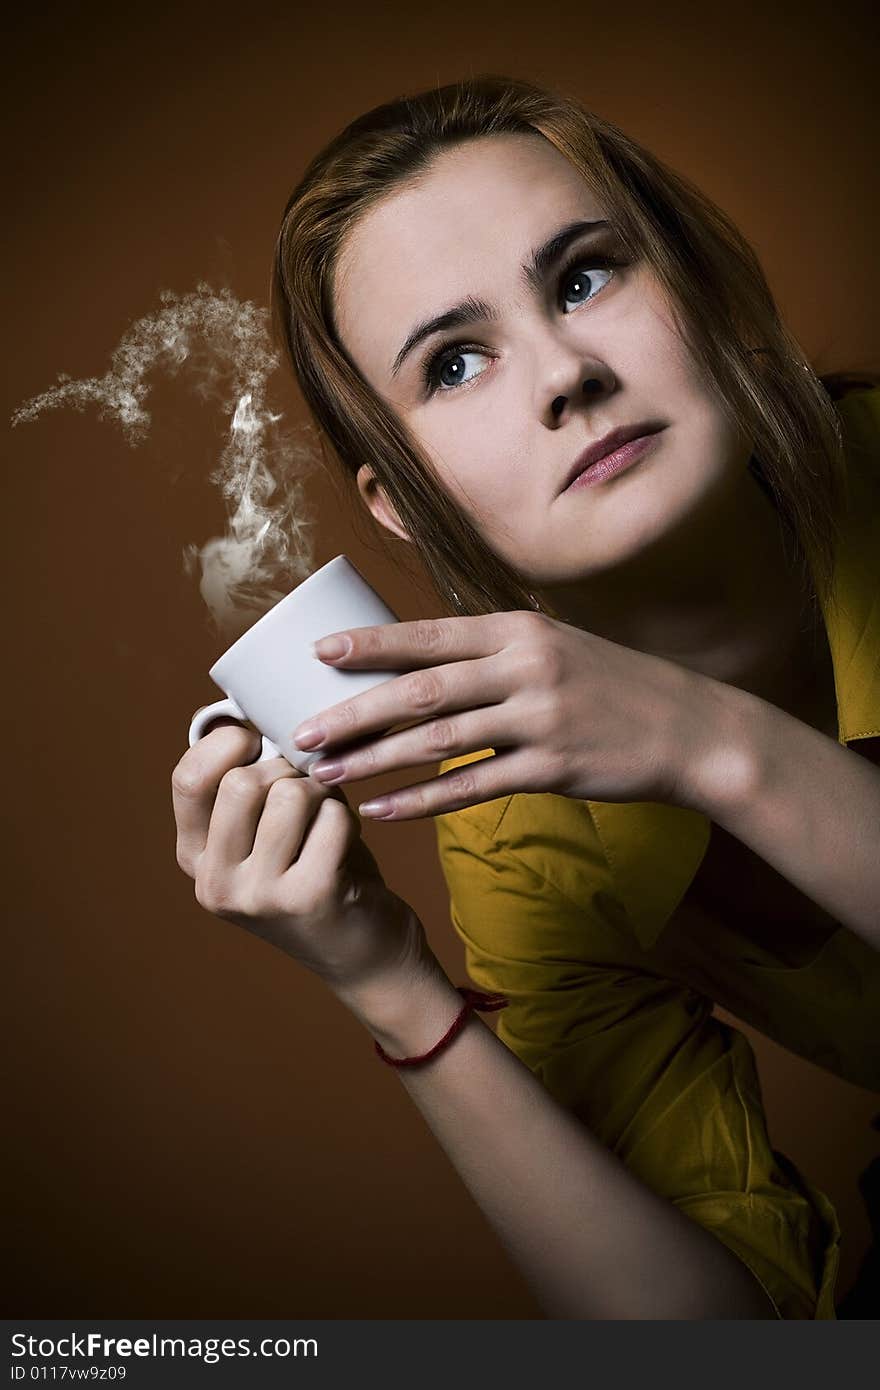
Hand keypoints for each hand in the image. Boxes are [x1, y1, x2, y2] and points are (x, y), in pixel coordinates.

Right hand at [171, 718, 430, 992]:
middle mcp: (214, 884)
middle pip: (241, 782)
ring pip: (290, 794)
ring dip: (321, 795)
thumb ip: (247, 787)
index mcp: (194, 860)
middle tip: (306, 792)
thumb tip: (238, 714)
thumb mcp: (265, 835)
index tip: (256, 741)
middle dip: (285, 771)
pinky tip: (346, 845)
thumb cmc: (317, 873)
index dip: (225, 744)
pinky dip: (346, 818)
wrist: (366, 957)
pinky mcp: (308, 897)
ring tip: (327, 820)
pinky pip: (332, 816)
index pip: (187, 779)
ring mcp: (257, 896)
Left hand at [293, 612, 705, 819]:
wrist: (689, 730)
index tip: (317, 655)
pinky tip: (383, 811)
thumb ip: (492, 651)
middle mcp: (524, 667)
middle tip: (302, 733)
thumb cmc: (612, 684)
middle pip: (420, 692)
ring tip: (327, 776)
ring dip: (374, 762)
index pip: (428, 634)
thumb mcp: (555, 645)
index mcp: (518, 629)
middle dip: (353, 714)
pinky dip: (421, 802)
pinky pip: (472, 789)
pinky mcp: (552, 770)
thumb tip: (419, 660)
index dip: (368, 645)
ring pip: (436, 744)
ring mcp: (539, 720)